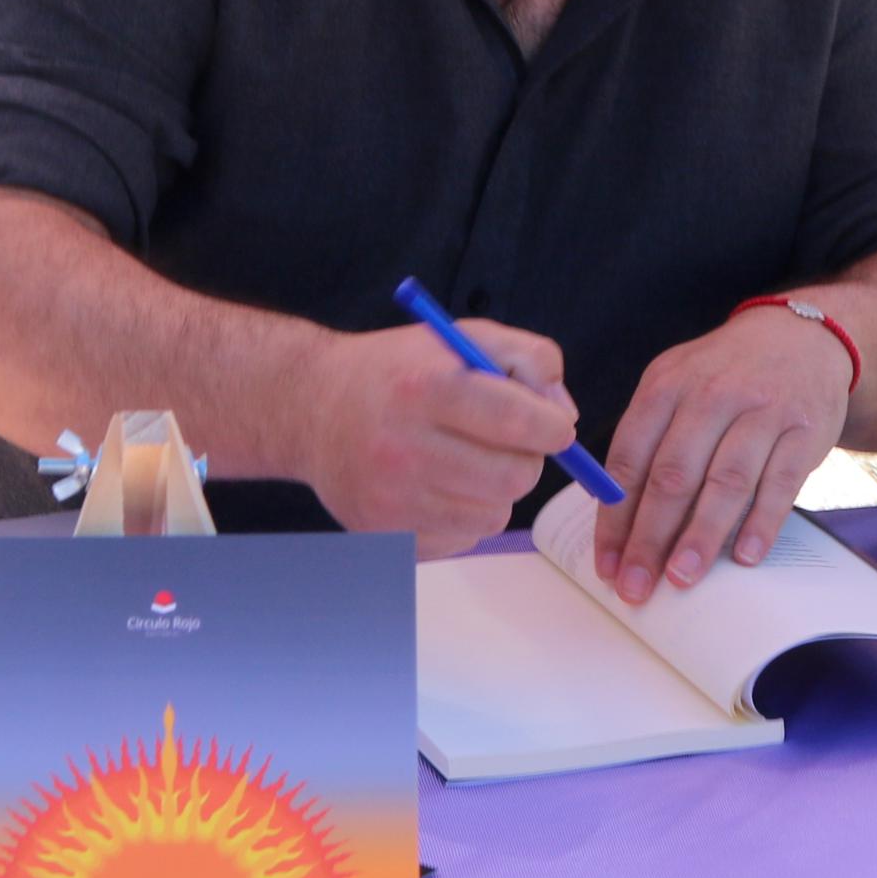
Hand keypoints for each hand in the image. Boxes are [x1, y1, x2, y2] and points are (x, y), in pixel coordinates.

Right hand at [300, 321, 577, 557]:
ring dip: (493, 491)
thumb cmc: (399, 371)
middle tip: (506, 444)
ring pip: (493, 515)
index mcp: (424, 388)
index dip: (552, 427)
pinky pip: (462, 540)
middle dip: (525, 460)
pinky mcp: (384, 535)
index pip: (517, 420)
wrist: (312, 408)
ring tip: (462, 461)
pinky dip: (462, 517)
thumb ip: (528, 358)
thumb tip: (563, 415)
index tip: (552, 426)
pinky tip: (435, 486)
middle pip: (514, 478)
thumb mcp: (461, 337)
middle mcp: (402, 447)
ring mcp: (390, 498)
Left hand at [591, 307, 856, 604]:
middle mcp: (711, 395)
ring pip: (725, 483)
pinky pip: (779, 484)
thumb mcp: (676, 384)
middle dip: (650, 539)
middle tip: (637, 586)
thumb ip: (646, 440)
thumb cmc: (725, 376)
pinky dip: (760, 523)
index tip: (607, 563)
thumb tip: (617, 520)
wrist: (802, 339)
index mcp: (665, 386)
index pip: (630, 460)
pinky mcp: (804, 429)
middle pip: (673, 477)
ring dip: (700, 537)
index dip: (615, 518)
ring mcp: (761, 411)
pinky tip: (744, 556)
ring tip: (681, 579)